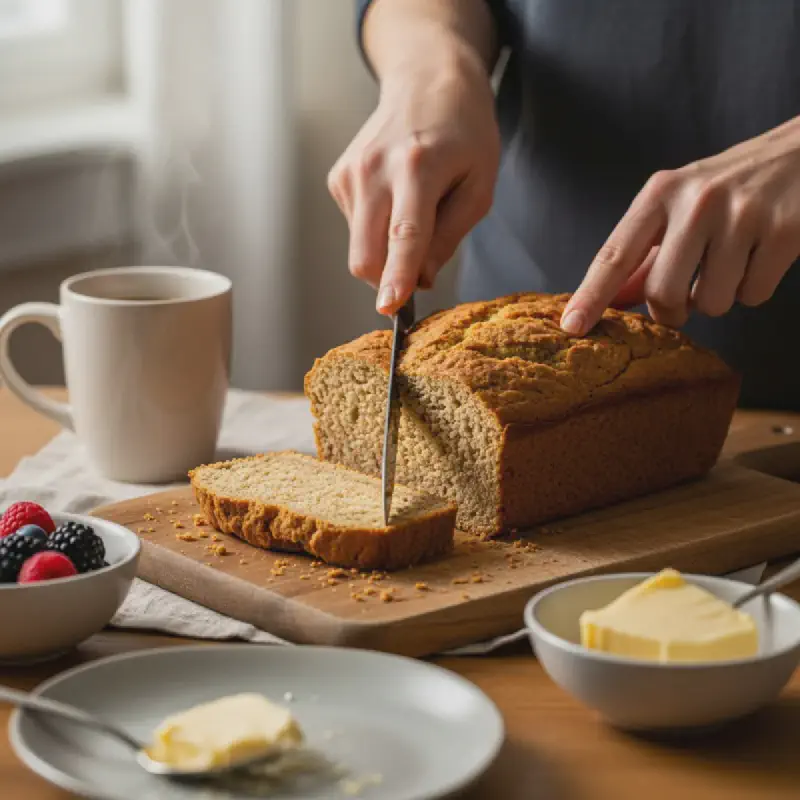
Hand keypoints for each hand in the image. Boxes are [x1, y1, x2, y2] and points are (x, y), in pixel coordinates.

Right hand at [328, 40, 499, 314]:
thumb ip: (451, 236)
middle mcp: (375, 170)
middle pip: (367, 255)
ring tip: (413, 211)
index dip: (397, 276)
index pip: (405, 234)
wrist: (426, 80)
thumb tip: (421, 280)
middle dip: (388, 280)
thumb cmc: (463, 133)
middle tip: (419, 270)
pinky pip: (355, 230)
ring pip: (360, 249)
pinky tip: (395, 198)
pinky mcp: (338, 178)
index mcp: (418, 168)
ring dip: (386, 252)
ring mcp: (350, 174)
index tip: (389, 308)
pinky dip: (377, 230)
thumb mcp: (479, 185)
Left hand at [562, 117, 799, 334]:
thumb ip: (645, 255)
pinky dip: (754, 288)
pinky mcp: (784, 232)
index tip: (572, 326)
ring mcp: (742, 215)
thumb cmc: (732, 186)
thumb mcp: (680, 207)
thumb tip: (612, 300)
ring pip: (711, 303)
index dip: (591, 296)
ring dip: (719, 298)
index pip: (614, 255)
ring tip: (733, 261)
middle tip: (684, 300)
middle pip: (662, 294)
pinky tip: (761, 255)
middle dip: (672, 312)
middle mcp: (697, 201)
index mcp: (661, 193)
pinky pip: (753, 296)